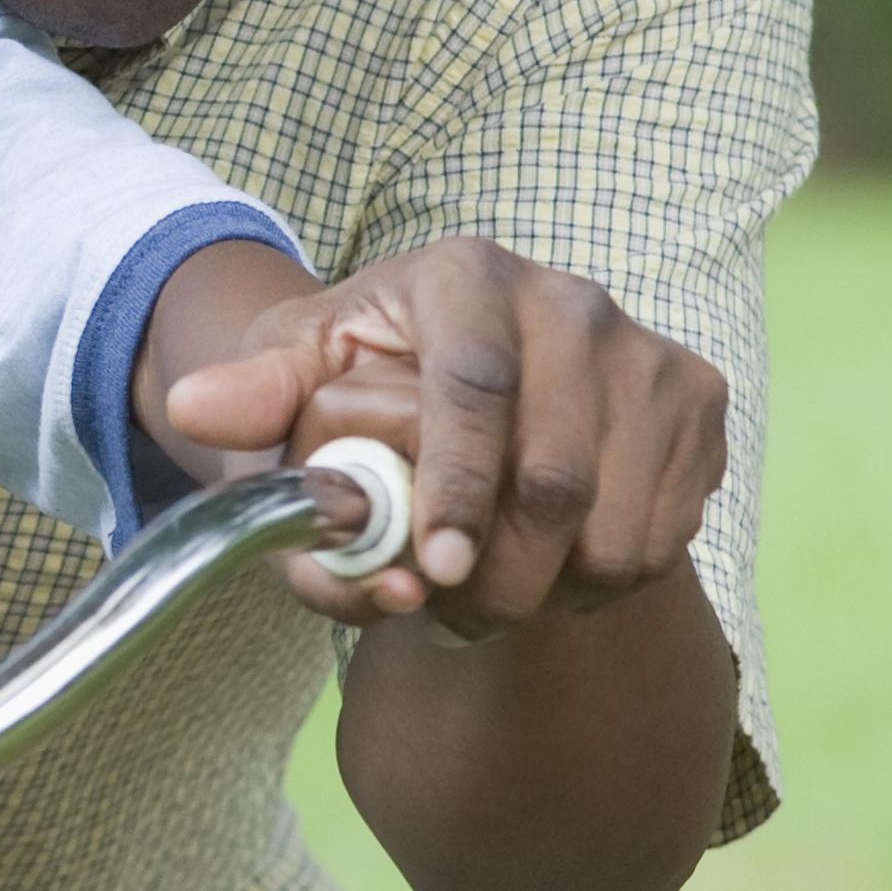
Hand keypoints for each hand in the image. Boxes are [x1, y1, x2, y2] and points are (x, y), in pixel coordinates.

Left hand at [160, 236, 722, 632]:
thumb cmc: (366, 381)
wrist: (465, 381)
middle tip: (448, 614)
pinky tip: (551, 561)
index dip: (458, 484)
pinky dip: (603, 580)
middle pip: (555, 475)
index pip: (474, 383)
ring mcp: (644, 352)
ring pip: (617, 523)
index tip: (437, 567)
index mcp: (464, 276)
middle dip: (496, 576)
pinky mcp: (696, 401)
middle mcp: (569, 300)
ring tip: (491, 586)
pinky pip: (663, 534)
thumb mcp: (293, 377)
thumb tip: (194, 406)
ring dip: (549, 589)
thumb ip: (249, 399)